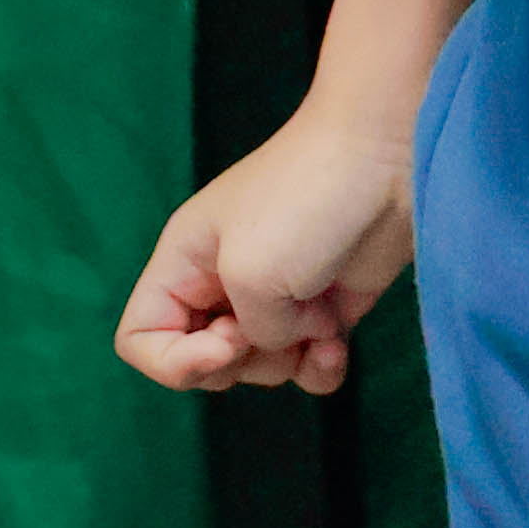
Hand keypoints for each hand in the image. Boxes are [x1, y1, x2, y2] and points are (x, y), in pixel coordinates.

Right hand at [118, 102, 419, 395]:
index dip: (173, 360)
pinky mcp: (325, 308)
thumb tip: (284, 341)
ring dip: (287, 363)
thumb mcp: (251, 273)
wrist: (387, 158)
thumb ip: (250, 334)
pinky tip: (337, 342)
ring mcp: (277, 298)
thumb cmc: (306, 201)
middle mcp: (222, 283)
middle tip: (273, 325)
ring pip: (260, 369)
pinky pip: (306, 367)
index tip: (226, 339)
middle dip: (239, 362)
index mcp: (184, 262)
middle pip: (204, 363)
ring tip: (318, 327)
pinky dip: (320, 366)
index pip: (140, 336)